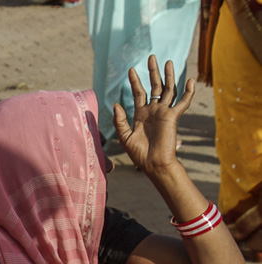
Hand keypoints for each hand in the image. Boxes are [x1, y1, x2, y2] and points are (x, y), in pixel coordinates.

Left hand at [114, 56, 193, 175]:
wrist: (152, 163)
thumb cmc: (138, 153)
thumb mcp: (124, 136)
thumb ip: (120, 120)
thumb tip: (116, 103)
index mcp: (141, 114)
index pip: (138, 93)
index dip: (135, 81)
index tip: (131, 69)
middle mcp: (153, 110)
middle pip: (155, 86)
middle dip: (153, 72)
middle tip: (152, 57)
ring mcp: (164, 112)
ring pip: (169, 90)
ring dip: (169, 76)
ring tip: (168, 62)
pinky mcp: (173, 116)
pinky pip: (183, 102)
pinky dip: (188, 92)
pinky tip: (190, 80)